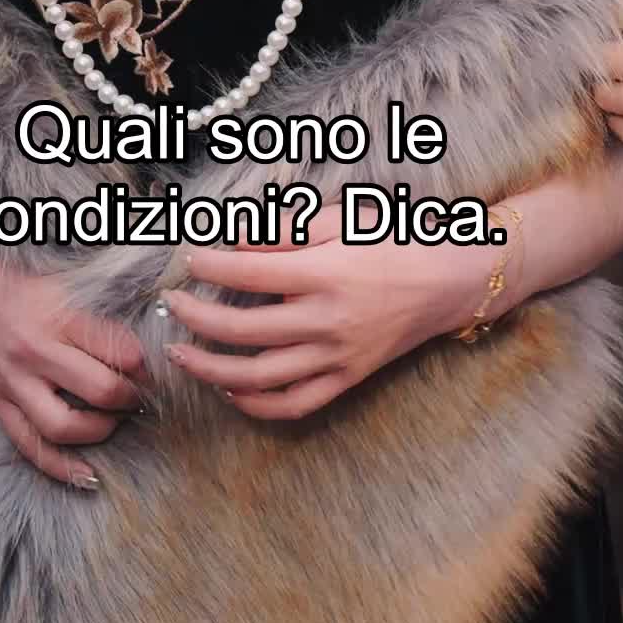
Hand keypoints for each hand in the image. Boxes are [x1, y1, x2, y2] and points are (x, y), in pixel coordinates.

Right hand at [0, 221, 149, 486]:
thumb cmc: (32, 288)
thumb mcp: (71, 290)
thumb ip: (103, 323)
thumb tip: (144, 358)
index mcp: (58, 317)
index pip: (117, 349)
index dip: (144, 366)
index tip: (152, 370)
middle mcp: (33, 351)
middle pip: (97, 390)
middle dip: (129, 400)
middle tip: (139, 399)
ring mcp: (12, 381)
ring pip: (61, 427)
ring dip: (99, 432)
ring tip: (115, 423)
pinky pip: (29, 446)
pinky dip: (60, 467)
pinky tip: (87, 475)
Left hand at [159, 201, 504, 420]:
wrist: (449, 281)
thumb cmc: (395, 239)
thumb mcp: (343, 218)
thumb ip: (287, 230)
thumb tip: (237, 242)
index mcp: (326, 273)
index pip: (250, 273)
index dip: (210, 267)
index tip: (189, 260)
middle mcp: (328, 320)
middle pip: (245, 329)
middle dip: (198, 318)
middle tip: (173, 305)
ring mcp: (338, 356)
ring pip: (261, 376)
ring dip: (212, 368)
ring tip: (182, 354)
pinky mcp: (348, 378)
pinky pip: (294, 404)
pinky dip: (256, 404)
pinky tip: (230, 390)